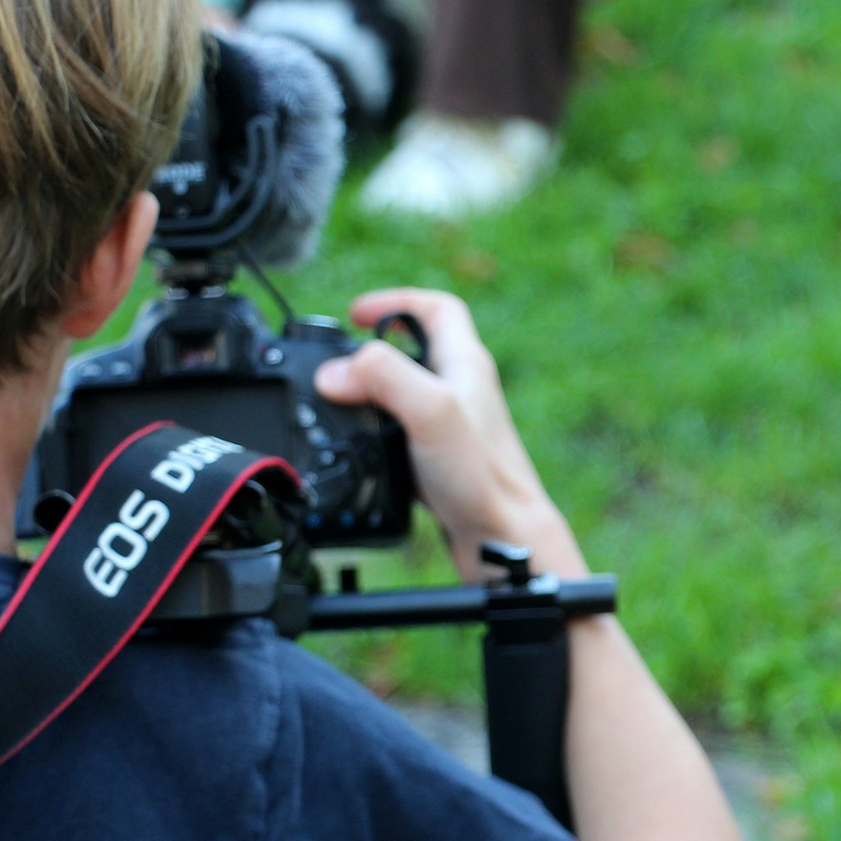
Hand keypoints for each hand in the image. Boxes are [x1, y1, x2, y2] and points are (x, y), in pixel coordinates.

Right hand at [313, 288, 585, 580]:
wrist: (504, 538)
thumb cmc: (482, 478)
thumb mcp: (431, 411)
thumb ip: (385, 379)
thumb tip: (337, 371)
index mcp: (466, 365)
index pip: (437, 309)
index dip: (395, 302)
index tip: (354, 314)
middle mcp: (463, 391)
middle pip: (418, 349)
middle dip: (373, 347)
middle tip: (337, 362)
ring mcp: (454, 428)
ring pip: (408, 393)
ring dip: (372, 391)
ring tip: (337, 400)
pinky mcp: (442, 461)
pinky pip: (403, 432)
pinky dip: (375, 431)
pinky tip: (358, 449)